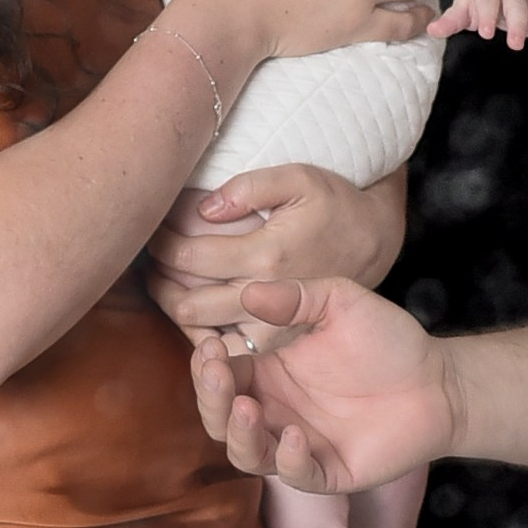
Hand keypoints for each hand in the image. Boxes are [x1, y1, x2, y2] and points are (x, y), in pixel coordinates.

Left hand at [146, 161, 405, 323]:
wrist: (374, 241)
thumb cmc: (333, 203)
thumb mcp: (299, 178)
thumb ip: (249, 187)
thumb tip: (203, 209)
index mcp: (267, 255)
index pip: (188, 257)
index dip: (160, 243)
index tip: (154, 230)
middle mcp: (267, 296)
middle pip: (184, 304)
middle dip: (157, 281)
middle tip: (152, 260)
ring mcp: (272, 326)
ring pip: (199, 333)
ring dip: (174, 309)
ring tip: (166, 282)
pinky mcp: (278, 341)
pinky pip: (226, 349)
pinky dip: (201, 334)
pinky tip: (194, 308)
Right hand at [191, 277, 459, 493]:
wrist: (440, 381)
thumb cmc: (390, 340)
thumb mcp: (341, 303)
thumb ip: (297, 297)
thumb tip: (248, 292)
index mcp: (271, 374)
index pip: (221, 377)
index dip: (207, 367)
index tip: (210, 345)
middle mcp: (276, 412)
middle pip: (221, 419)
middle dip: (211, 400)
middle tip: (216, 375)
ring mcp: (299, 445)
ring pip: (247, 454)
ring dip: (239, 434)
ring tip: (247, 408)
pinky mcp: (329, 472)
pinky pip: (297, 475)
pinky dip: (288, 460)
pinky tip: (294, 435)